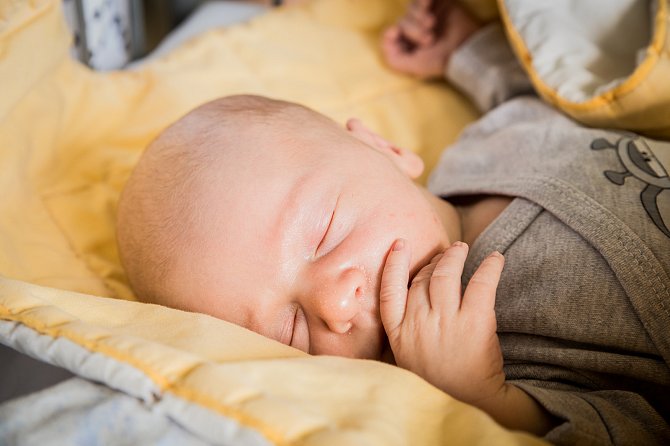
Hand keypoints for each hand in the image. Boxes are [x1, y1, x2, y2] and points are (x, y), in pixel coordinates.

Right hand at [380, 240, 505, 405]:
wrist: (470, 402)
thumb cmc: (438, 379)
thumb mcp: (408, 355)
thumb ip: (406, 327)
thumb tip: (416, 294)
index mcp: (399, 333)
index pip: (389, 291)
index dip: (393, 264)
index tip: (400, 244)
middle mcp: (419, 323)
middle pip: (421, 278)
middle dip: (433, 262)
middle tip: (445, 255)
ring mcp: (446, 321)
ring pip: (446, 273)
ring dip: (454, 255)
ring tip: (462, 249)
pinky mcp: (475, 322)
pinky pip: (481, 283)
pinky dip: (489, 267)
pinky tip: (495, 258)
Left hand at [382, 0, 480, 78]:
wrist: (468, 47)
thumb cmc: (442, 60)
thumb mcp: (415, 67)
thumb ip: (394, 59)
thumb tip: (389, 33)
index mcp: (408, 48)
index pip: (388, 37)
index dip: (389, 33)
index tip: (395, 31)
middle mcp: (415, 32)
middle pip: (401, 22)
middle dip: (412, 29)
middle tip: (429, 38)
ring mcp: (426, 17)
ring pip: (411, 8)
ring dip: (417, 14)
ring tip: (431, 22)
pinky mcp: (437, 4)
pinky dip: (423, 0)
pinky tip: (428, 3)